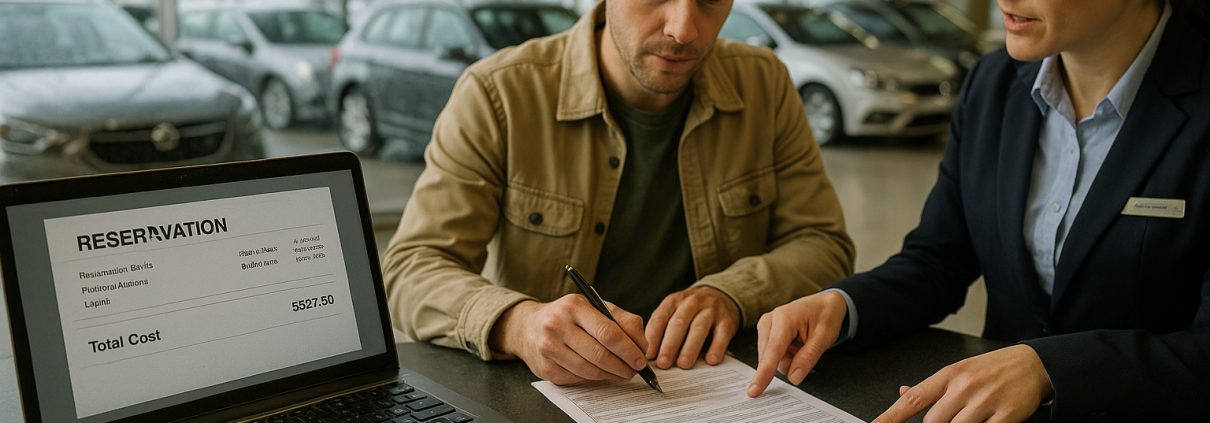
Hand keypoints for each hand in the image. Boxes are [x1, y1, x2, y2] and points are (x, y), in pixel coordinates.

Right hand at [488, 294, 648, 384]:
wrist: (528, 327)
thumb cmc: (568, 317)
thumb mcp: (594, 307)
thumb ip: (622, 321)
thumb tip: (642, 345)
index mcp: (574, 305)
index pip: (609, 332)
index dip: (629, 350)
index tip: (641, 359)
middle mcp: (557, 325)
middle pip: (600, 354)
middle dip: (623, 366)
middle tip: (634, 371)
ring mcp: (548, 348)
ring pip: (590, 370)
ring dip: (611, 376)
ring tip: (621, 373)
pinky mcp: (545, 368)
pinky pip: (578, 379)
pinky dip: (594, 379)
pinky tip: (601, 373)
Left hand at [645, 286, 739, 368]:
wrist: (721, 295)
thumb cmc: (691, 310)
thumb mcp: (674, 310)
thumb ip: (662, 328)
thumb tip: (652, 355)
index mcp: (673, 301)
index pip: (660, 318)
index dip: (653, 337)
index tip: (649, 355)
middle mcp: (691, 303)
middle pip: (678, 324)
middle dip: (669, 345)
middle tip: (663, 363)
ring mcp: (710, 310)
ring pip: (699, 328)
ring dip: (690, 348)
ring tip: (683, 364)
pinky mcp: (727, 320)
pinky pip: (722, 334)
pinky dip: (716, 348)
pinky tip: (710, 360)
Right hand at [747, 290, 846, 396]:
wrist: (825, 303)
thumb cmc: (825, 315)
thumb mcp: (824, 337)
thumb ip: (807, 358)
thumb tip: (793, 378)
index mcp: (783, 319)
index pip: (772, 352)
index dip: (763, 374)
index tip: (754, 390)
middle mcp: (769, 321)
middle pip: (770, 357)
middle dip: (789, 361)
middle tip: (807, 347)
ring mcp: (766, 326)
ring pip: (771, 358)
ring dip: (788, 358)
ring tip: (802, 343)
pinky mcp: (766, 332)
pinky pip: (773, 354)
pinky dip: (786, 354)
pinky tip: (796, 343)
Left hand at [873, 344, 1052, 422]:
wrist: (1032, 364)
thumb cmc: (993, 369)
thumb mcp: (959, 371)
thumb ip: (932, 387)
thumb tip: (902, 391)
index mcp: (949, 374)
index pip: (913, 399)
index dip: (891, 416)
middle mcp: (964, 386)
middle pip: (933, 422)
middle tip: (950, 418)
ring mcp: (984, 401)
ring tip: (968, 418)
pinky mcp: (1005, 415)